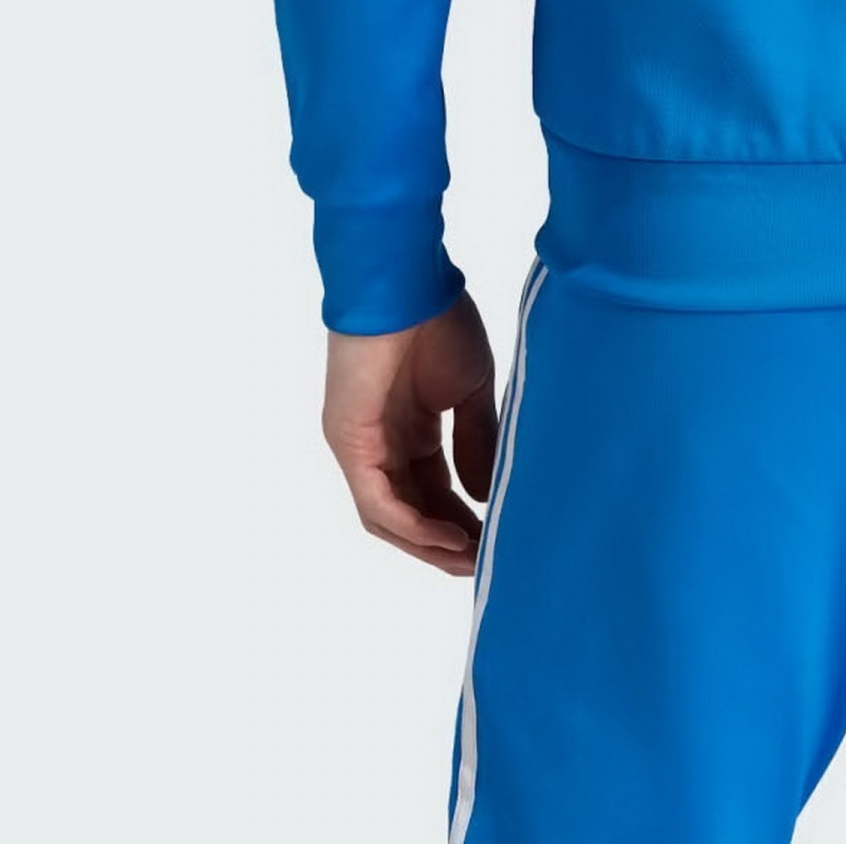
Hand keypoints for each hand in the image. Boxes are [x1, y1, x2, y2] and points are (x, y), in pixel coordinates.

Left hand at [322, 290, 498, 575]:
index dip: (463, 520)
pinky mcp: (350, 443)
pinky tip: (449, 537)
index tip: (496, 540)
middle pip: (410, 513)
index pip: (432, 492)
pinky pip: (378, 501)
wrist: (408, 282)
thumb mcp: (469, 390)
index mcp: (407, 430)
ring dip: (430, 545)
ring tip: (471, 560)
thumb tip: (487, 494)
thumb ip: (476, 441)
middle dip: (447, 543)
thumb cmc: (438, 322)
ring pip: (390, 518)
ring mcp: (360, 447)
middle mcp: (378, 446)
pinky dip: (413, 525)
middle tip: (486, 563)